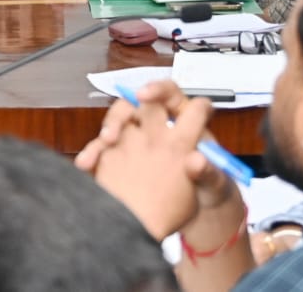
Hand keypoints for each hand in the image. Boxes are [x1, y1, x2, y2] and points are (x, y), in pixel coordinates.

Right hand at [75, 80, 236, 239]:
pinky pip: (103, 149)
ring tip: (97, 154)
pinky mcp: (124, 157)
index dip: (157, 90)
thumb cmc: (209, 188)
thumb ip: (208, 173)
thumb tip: (197, 161)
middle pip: (134, 105)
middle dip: (119, 113)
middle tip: (112, 132)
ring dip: (105, 133)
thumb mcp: (215, 184)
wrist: (197, 212)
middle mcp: (158, 125)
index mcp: (184, 121)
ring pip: (115, 124)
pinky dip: (93, 155)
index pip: (169, 94)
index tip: (143, 96)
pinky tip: (87, 166)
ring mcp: (138, 140)